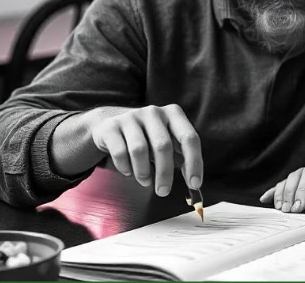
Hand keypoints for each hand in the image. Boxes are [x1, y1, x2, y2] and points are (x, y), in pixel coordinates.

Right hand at [88, 104, 202, 196]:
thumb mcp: (167, 140)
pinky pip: (120, 152)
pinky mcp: (111, 126)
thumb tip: (194, 182)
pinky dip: (125, 167)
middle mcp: (153, 112)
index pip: (189, 138)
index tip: (194, 184)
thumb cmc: (146, 137)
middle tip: (163, 191)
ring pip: (139, 150)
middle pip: (163, 146)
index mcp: (173, 114)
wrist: (110, 123)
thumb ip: (180, 156)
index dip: (194, 163)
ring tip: (145, 181)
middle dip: (165, 173)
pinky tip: (128, 171)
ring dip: (143, 172)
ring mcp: (131, 117)